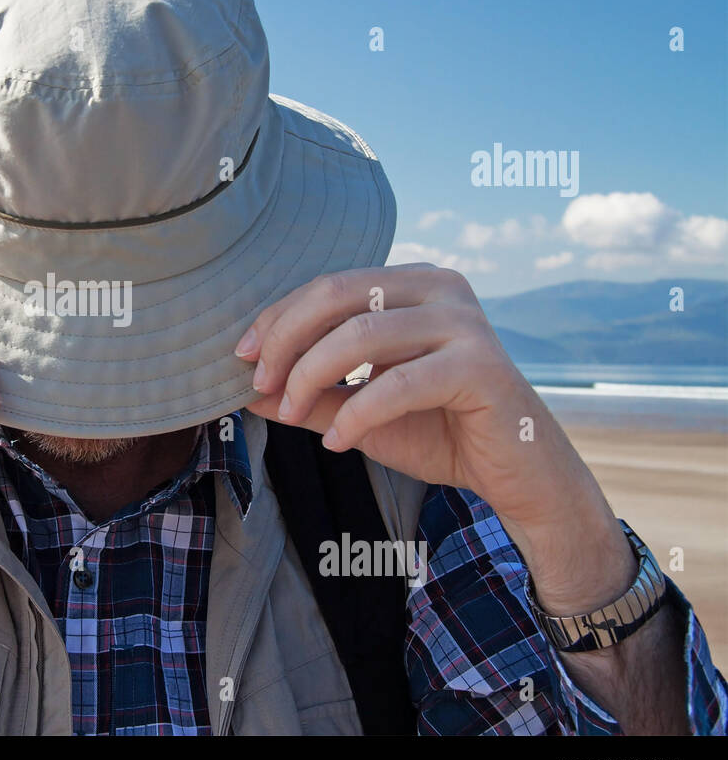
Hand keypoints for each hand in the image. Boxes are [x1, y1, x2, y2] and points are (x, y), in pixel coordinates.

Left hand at [235, 263, 630, 601]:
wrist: (518, 474)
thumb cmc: (440, 432)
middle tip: (259, 384)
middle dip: (286, 340)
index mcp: (411, 285)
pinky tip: (338, 442)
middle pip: (339, 296)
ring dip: (311, 377)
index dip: (279, 318)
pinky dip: (356, 414)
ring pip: (361, 334)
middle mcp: (441, 288)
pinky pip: (397, 383)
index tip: (241, 357)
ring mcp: (465, 323)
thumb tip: (244, 390)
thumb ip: (308, 397)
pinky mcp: (481, 365)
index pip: (329, 286)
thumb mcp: (358, 412)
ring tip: (289, 415)